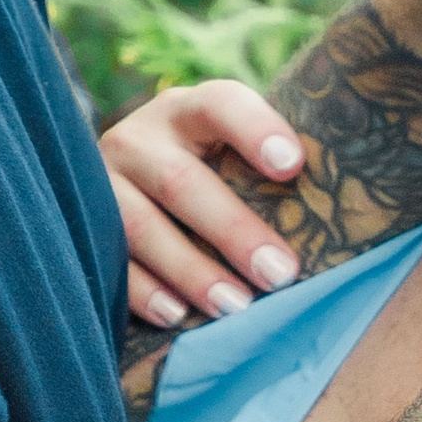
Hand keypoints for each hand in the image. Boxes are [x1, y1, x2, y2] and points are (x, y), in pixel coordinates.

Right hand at [101, 81, 308, 327]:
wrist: (124, 176)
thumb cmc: (207, 171)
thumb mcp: (227, 153)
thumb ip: (267, 170)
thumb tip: (342, 210)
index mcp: (187, 110)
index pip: (220, 105)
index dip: (255, 129)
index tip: (293, 165)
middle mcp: (139, 138)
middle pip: (182, 182)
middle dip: (233, 231)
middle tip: (280, 274)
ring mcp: (103, 180)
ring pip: (140, 226)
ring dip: (191, 270)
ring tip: (236, 306)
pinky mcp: (80, 224)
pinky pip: (108, 260)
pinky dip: (144, 291)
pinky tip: (178, 316)